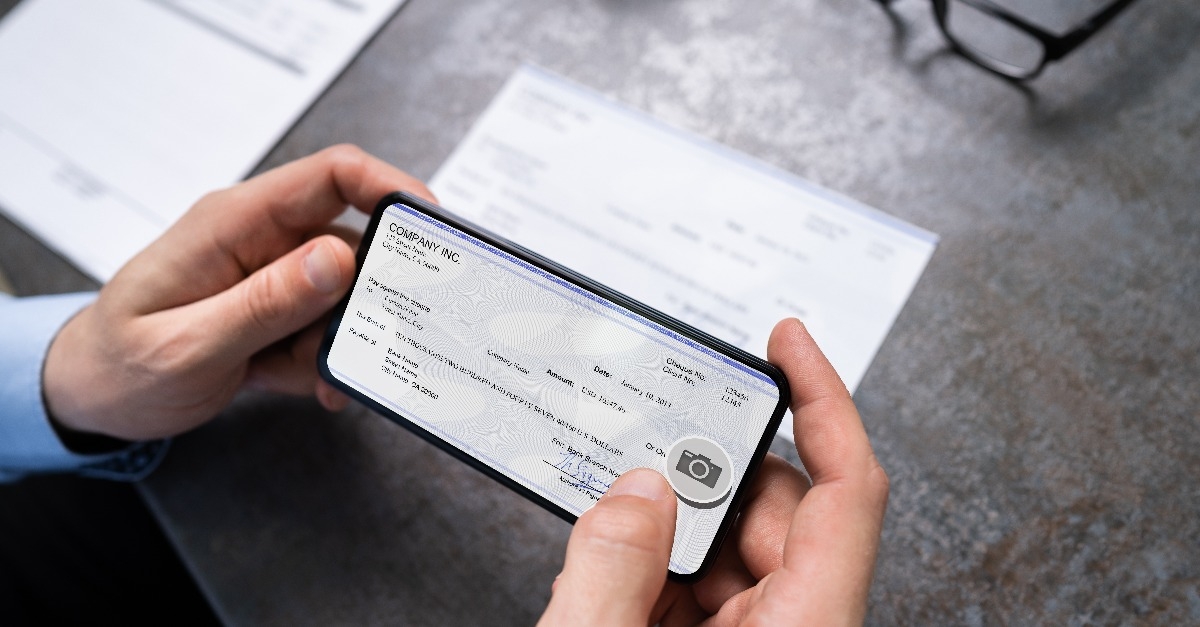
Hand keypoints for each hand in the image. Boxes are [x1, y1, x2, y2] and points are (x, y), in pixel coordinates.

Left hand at [43, 145, 432, 440]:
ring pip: (347, 294)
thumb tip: (338, 258)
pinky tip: (300, 383)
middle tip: (376, 334)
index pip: (329, 176)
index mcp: (233, 223)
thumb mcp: (187, 345)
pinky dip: (325, 361)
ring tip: (304, 374)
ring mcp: (273, 275)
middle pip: (353, 239)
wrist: (91, 395)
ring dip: (341, 340)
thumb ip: (263, 303)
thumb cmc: (119, 364)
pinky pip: (328, 326)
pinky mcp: (280, 308)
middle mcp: (261, 239)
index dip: (390, 187)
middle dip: (374, 292)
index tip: (432, 227)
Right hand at [540, 318, 888, 625]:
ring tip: (609, 523)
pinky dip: (655, 561)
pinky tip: (609, 567)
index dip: (823, 399)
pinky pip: (702, 580)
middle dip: (703, 470)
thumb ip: (614, 569)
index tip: (789, 342)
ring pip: (732, 542)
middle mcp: (793, 626)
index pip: (846, 490)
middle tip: (643, 448)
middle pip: (775, 507)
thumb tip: (635, 491)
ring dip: (669, 523)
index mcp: (802, 626)